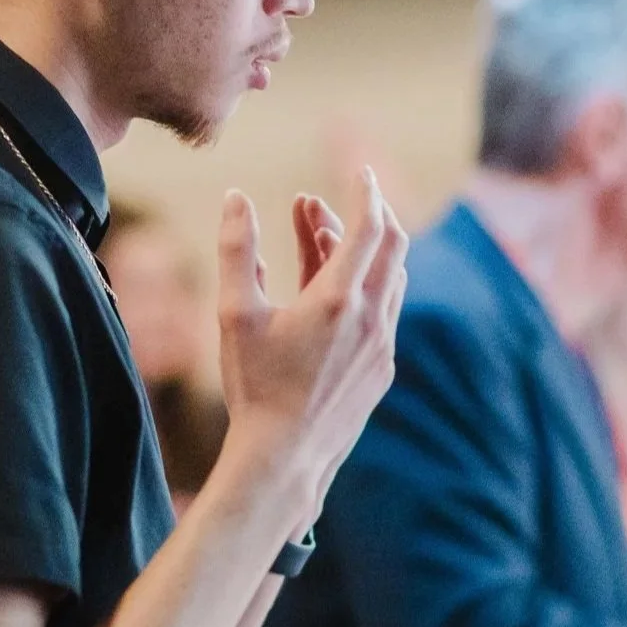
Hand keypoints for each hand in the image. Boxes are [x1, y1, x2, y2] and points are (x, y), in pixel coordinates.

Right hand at [216, 166, 408, 522]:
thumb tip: (236, 198)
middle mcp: (371, 318)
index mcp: (337, 299)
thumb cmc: (254, 386)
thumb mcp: (234, 313)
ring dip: (362, 251)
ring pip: (390, 279)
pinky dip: (365, 286)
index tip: (358, 169)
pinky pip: (385, 311)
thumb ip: (236, 250)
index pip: (369, 225)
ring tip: (318, 241)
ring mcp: (383, 346)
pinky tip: (330, 294)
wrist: (284, 458)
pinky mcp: (382, 370)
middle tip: (327, 201)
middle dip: (365, 214)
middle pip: (392, 245)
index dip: (365, 190)